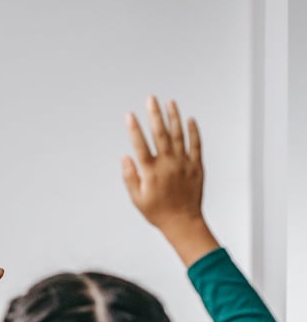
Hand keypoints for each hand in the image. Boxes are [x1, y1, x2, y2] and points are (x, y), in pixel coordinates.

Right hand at [122, 97, 217, 265]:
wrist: (183, 222)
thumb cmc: (158, 212)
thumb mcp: (137, 199)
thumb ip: (130, 177)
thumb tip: (126, 157)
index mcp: (151, 172)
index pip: (140, 145)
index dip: (134, 129)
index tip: (130, 115)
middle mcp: (168, 164)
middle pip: (160, 134)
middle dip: (154, 115)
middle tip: (151, 99)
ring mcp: (183, 164)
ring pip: (179, 135)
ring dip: (174, 117)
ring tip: (170, 102)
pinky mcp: (196, 166)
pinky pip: (196, 145)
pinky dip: (193, 131)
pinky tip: (190, 119)